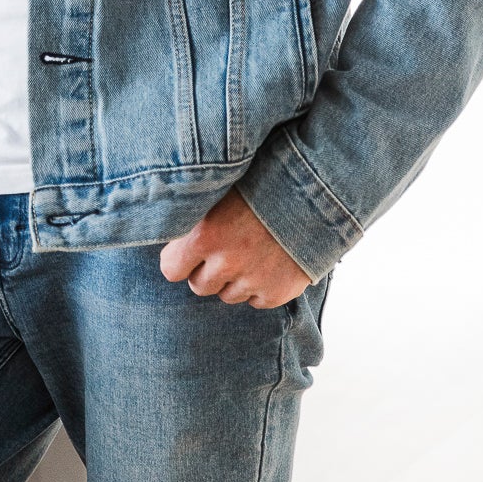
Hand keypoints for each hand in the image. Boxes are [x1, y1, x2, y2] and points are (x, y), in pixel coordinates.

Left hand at [159, 189, 310, 308]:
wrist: (314, 189)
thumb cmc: (261, 180)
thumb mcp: (220, 187)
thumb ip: (195, 212)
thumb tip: (167, 223)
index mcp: (204, 234)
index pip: (171, 269)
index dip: (180, 259)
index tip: (189, 250)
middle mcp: (226, 262)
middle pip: (199, 286)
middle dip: (207, 270)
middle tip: (224, 248)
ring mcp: (253, 279)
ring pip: (228, 295)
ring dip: (234, 279)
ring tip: (250, 250)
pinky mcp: (278, 292)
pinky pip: (256, 301)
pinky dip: (260, 287)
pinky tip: (269, 261)